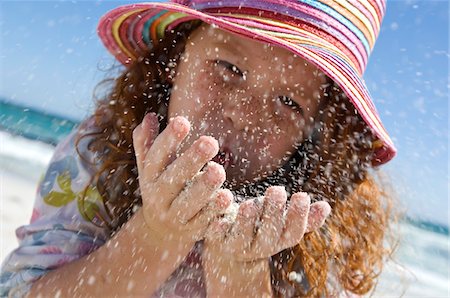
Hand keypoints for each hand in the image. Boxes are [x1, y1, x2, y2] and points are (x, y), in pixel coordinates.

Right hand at [132, 113, 231, 248]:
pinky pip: (203, 224)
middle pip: (174, 178)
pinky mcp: (192, 232)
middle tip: (210, 142)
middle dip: (191, 160)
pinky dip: (214, 213)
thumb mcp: (151, 167)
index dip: (169, 139)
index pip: (157, 156)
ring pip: (188, 203)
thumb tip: (149, 116)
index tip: (184, 121)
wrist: (161, 232)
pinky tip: (226, 199)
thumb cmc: (162, 186)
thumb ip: (148, 143)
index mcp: (150, 176)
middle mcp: (159, 197)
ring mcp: (174, 217)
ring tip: (219, 171)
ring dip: (204, 187)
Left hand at [204, 186, 330, 261]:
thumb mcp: (281, 222)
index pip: (292, 234)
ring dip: (247, 221)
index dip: (298, 217)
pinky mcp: (215, 239)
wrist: (227, 244)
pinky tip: (220, 211)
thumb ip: (303, 217)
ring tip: (251, 203)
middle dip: (273, 214)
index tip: (301, 195)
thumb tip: (326, 207)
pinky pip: (215, 234)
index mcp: (277, 240)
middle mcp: (258, 247)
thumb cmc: (260, 225)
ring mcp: (235, 246)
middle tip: (277, 191)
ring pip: (242, 237)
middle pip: (268, 236)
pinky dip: (217, 225)